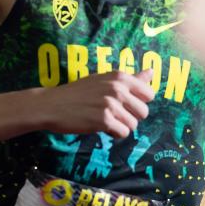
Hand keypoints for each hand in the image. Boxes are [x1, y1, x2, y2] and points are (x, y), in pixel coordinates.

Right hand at [40, 70, 155, 138]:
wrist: (52, 104)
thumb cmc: (79, 93)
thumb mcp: (105, 80)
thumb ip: (131, 78)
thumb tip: (152, 71)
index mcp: (120, 76)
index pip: (149, 94)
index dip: (138, 103)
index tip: (123, 104)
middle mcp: (117, 88)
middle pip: (143, 112)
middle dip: (130, 117)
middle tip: (112, 114)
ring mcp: (111, 104)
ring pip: (133, 125)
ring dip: (120, 126)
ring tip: (103, 120)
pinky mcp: (104, 120)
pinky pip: (123, 133)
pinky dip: (114, 134)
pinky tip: (100, 127)